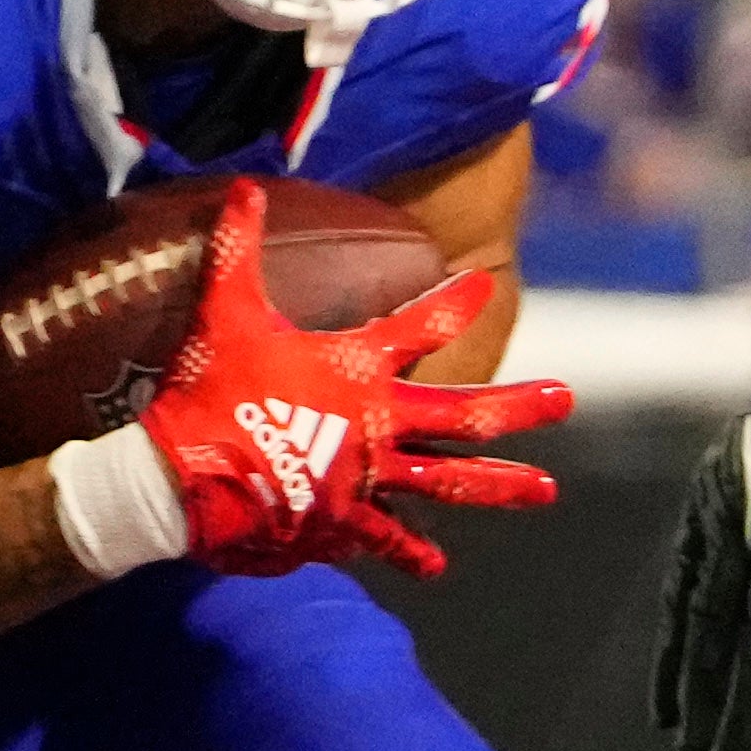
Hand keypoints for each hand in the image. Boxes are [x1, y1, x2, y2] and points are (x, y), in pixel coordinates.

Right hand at [130, 181, 572, 579]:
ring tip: (546, 489)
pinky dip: (410, 552)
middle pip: (464, 414)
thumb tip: (244, 184)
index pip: (422, 325)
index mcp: (358, 368)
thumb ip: (238, 247)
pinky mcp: (344, 522)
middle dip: (519, 406)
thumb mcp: (225, 312)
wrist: (185, 478)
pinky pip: (387, 538)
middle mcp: (378, 423)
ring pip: (448, 481)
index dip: (456, 303)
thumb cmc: (209, 391)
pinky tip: (436, 566)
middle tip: (564, 400)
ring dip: (500, 484)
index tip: (485, 286)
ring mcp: (369, 477)